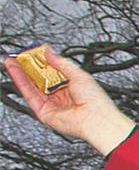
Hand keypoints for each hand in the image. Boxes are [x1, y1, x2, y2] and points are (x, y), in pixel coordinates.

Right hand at [4, 46, 135, 154]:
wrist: (96, 118)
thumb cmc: (95, 100)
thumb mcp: (78, 74)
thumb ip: (61, 62)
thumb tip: (48, 51)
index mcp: (71, 85)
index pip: (51, 72)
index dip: (41, 62)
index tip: (32, 53)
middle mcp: (60, 95)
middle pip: (40, 79)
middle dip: (28, 67)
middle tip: (19, 55)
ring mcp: (52, 103)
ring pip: (32, 86)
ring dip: (20, 73)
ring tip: (12, 61)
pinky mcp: (44, 112)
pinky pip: (30, 95)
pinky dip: (21, 83)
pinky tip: (16, 71)